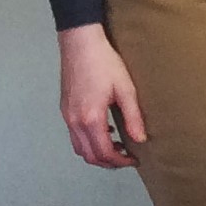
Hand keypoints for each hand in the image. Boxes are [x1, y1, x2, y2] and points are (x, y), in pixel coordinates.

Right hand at [56, 24, 144, 168]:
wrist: (80, 44)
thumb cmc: (105, 63)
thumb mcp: (126, 89)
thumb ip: (133, 117)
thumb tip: (140, 139)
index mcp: (90, 118)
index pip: (103, 152)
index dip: (119, 161)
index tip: (134, 160)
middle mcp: (74, 121)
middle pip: (88, 155)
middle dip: (107, 162)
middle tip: (126, 158)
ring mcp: (66, 116)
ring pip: (79, 147)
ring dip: (97, 152)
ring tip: (117, 147)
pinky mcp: (65, 109)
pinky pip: (75, 134)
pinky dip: (89, 140)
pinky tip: (106, 131)